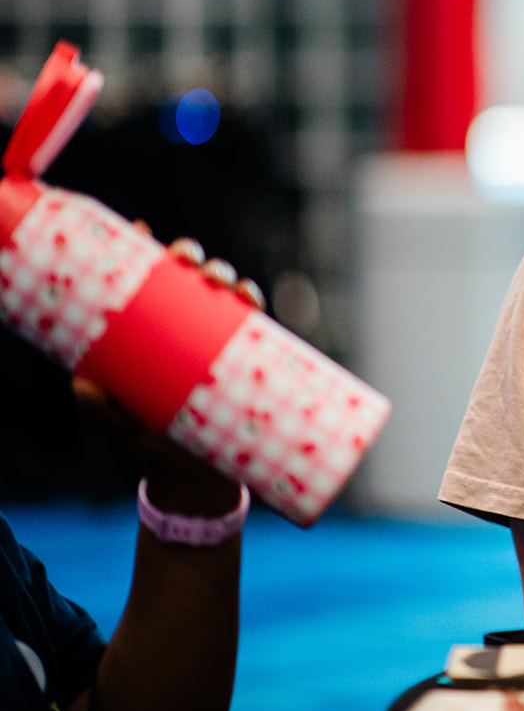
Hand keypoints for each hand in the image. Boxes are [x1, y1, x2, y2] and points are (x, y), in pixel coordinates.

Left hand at [74, 231, 263, 515]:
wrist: (196, 480)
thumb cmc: (153, 446)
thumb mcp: (124, 427)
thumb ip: (102, 408)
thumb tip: (81, 384)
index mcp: (155, 333)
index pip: (151, 282)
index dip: (147, 250)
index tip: (143, 231)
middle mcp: (189, 330)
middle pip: (191, 278)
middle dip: (194, 259)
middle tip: (189, 263)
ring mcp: (219, 342)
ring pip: (226, 294)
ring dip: (227, 276)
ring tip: (223, 283)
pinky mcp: (247, 361)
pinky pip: (255, 325)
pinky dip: (254, 304)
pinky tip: (250, 297)